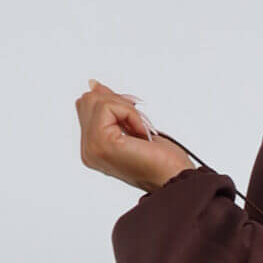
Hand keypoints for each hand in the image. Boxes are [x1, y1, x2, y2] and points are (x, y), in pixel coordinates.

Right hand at [75, 78, 194, 193]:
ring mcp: (91, 148)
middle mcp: (87, 150)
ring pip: (95, 100)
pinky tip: (141, 133)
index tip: (135, 121)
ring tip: (140, 131)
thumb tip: (93, 84)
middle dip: (118, 104)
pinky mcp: (101, 142)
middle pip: (88, 99)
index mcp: (92, 148)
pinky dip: (130, 113)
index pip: (87, 106)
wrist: (175, 178)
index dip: (115, 105)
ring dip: (126, 109)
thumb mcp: (133, 125)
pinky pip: (107, 106)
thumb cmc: (163, 160)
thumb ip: (111, 107)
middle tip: (139, 125)